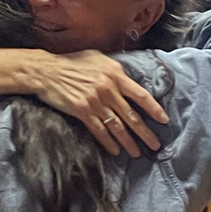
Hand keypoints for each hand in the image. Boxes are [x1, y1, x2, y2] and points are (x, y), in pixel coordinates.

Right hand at [34, 50, 168, 157]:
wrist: (47, 70)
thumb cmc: (72, 62)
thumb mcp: (98, 58)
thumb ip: (114, 70)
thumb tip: (127, 79)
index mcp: (115, 74)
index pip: (141, 95)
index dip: (154, 109)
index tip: (164, 120)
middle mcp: (108, 89)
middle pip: (131, 115)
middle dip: (145, 132)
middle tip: (155, 145)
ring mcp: (95, 101)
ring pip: (117, 126)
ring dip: (128, 142)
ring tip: (137, 153)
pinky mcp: (82, 111)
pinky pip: (99, 130)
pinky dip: (109, 142)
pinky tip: (115, 151)